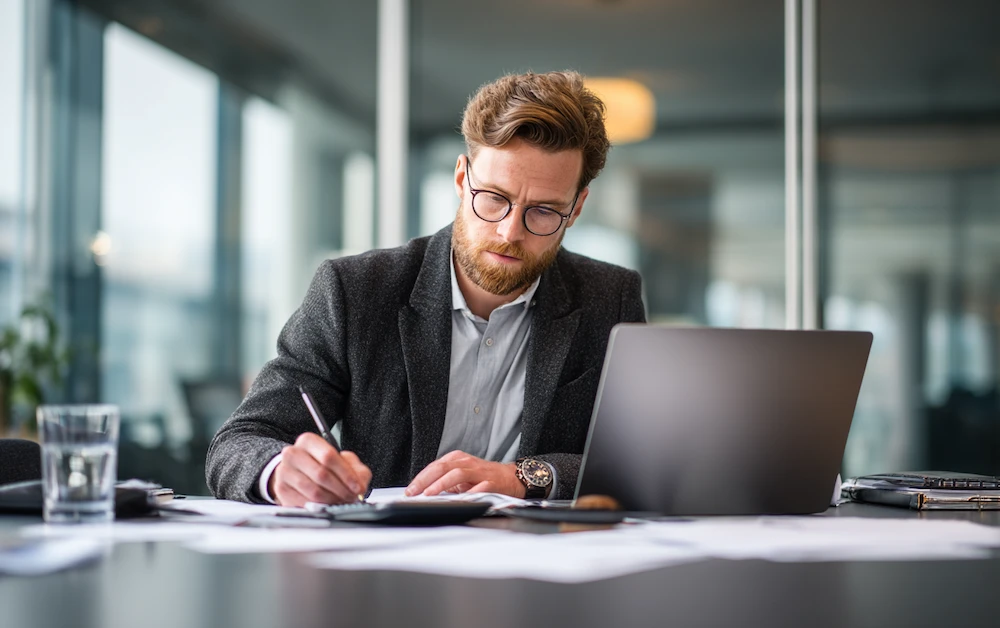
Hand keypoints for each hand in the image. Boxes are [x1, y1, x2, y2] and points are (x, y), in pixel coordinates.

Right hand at [269, 433, 371, 506]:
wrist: (296, 470)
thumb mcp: (342, 460)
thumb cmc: (321, 464)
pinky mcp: (281, 490)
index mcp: (308, 441)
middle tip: (351, 497)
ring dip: (332, 500)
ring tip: (341, 502)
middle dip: (341, 489)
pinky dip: (320, 507)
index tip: (357, 487)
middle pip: (321, 474)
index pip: (329, 456)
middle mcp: (292, 454)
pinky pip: (304, 503)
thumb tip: (359, 485)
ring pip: (313, 491)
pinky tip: (328, 506)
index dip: (346, 474)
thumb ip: (355, 469)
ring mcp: (284, 472)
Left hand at [405, 450, 524, 497]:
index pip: (434, 466)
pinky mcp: (491, 482)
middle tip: (413, 492)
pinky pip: (478, 487)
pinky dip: (467, 493)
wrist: (512, 478)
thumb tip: (424, 492)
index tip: (409, 490)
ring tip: (430, 494)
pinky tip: (458, 500)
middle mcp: (467, 463)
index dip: (420, 478)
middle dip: (425, 480)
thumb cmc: (484, 478)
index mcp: (458, 459)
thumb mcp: (462, 476)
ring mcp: (479, 472)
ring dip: (441, 484)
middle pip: (442, 467)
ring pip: (457, 473)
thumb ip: (445, 482)